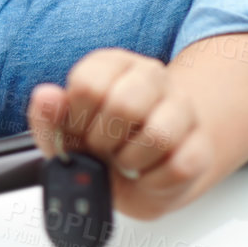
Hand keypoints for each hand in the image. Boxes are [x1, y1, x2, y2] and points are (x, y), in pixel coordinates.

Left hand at [26, 48, 215, 219]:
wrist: (139, 176)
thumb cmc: (99, 148)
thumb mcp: (63, 135)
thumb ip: (47, 118)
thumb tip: (46, 95)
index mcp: (112, 65)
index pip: (89, 84)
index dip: (78, 119)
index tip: (80, 131)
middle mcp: (150, 76)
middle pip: (125, 105)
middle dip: (103, 140)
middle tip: (101, 149)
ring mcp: (182, 107)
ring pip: (158, 134)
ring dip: (130, 160)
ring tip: (124, 161)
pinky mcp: (201, 144)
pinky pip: (179, 166)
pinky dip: (152, 181)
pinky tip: (146, 173)